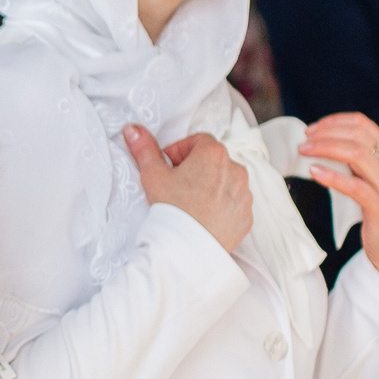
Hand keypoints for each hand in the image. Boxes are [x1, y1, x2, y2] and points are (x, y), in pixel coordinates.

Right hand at [123, 125, 250, 252]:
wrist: (189, 249)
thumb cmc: (172, 209)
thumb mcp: (152, 175)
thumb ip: (144, 148)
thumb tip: (133, 129)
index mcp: (214, 154)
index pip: (197, 141)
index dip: (179, 151)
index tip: (169, 166)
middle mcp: (236, 170)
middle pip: (212, 161)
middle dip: (195, 168)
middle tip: (176, 185)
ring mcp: (244, 194)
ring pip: (225, 181)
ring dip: (210, 186)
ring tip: (189, 202)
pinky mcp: (246, 215)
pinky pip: (233, 203)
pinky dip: (221, 205)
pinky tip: (202, 216)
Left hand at [299, 112, 378, 294]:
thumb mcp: (372, 178)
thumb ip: (356, 161)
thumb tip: (321, 144)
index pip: (362, 123)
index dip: (333, 122)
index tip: (311, 130)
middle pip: (357, 135)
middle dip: (325, 134)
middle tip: (303, 141)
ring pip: (357, 154)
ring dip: (325, 149)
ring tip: (304, 152)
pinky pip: (355, 186)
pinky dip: (332, 176)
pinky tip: (314, 172)